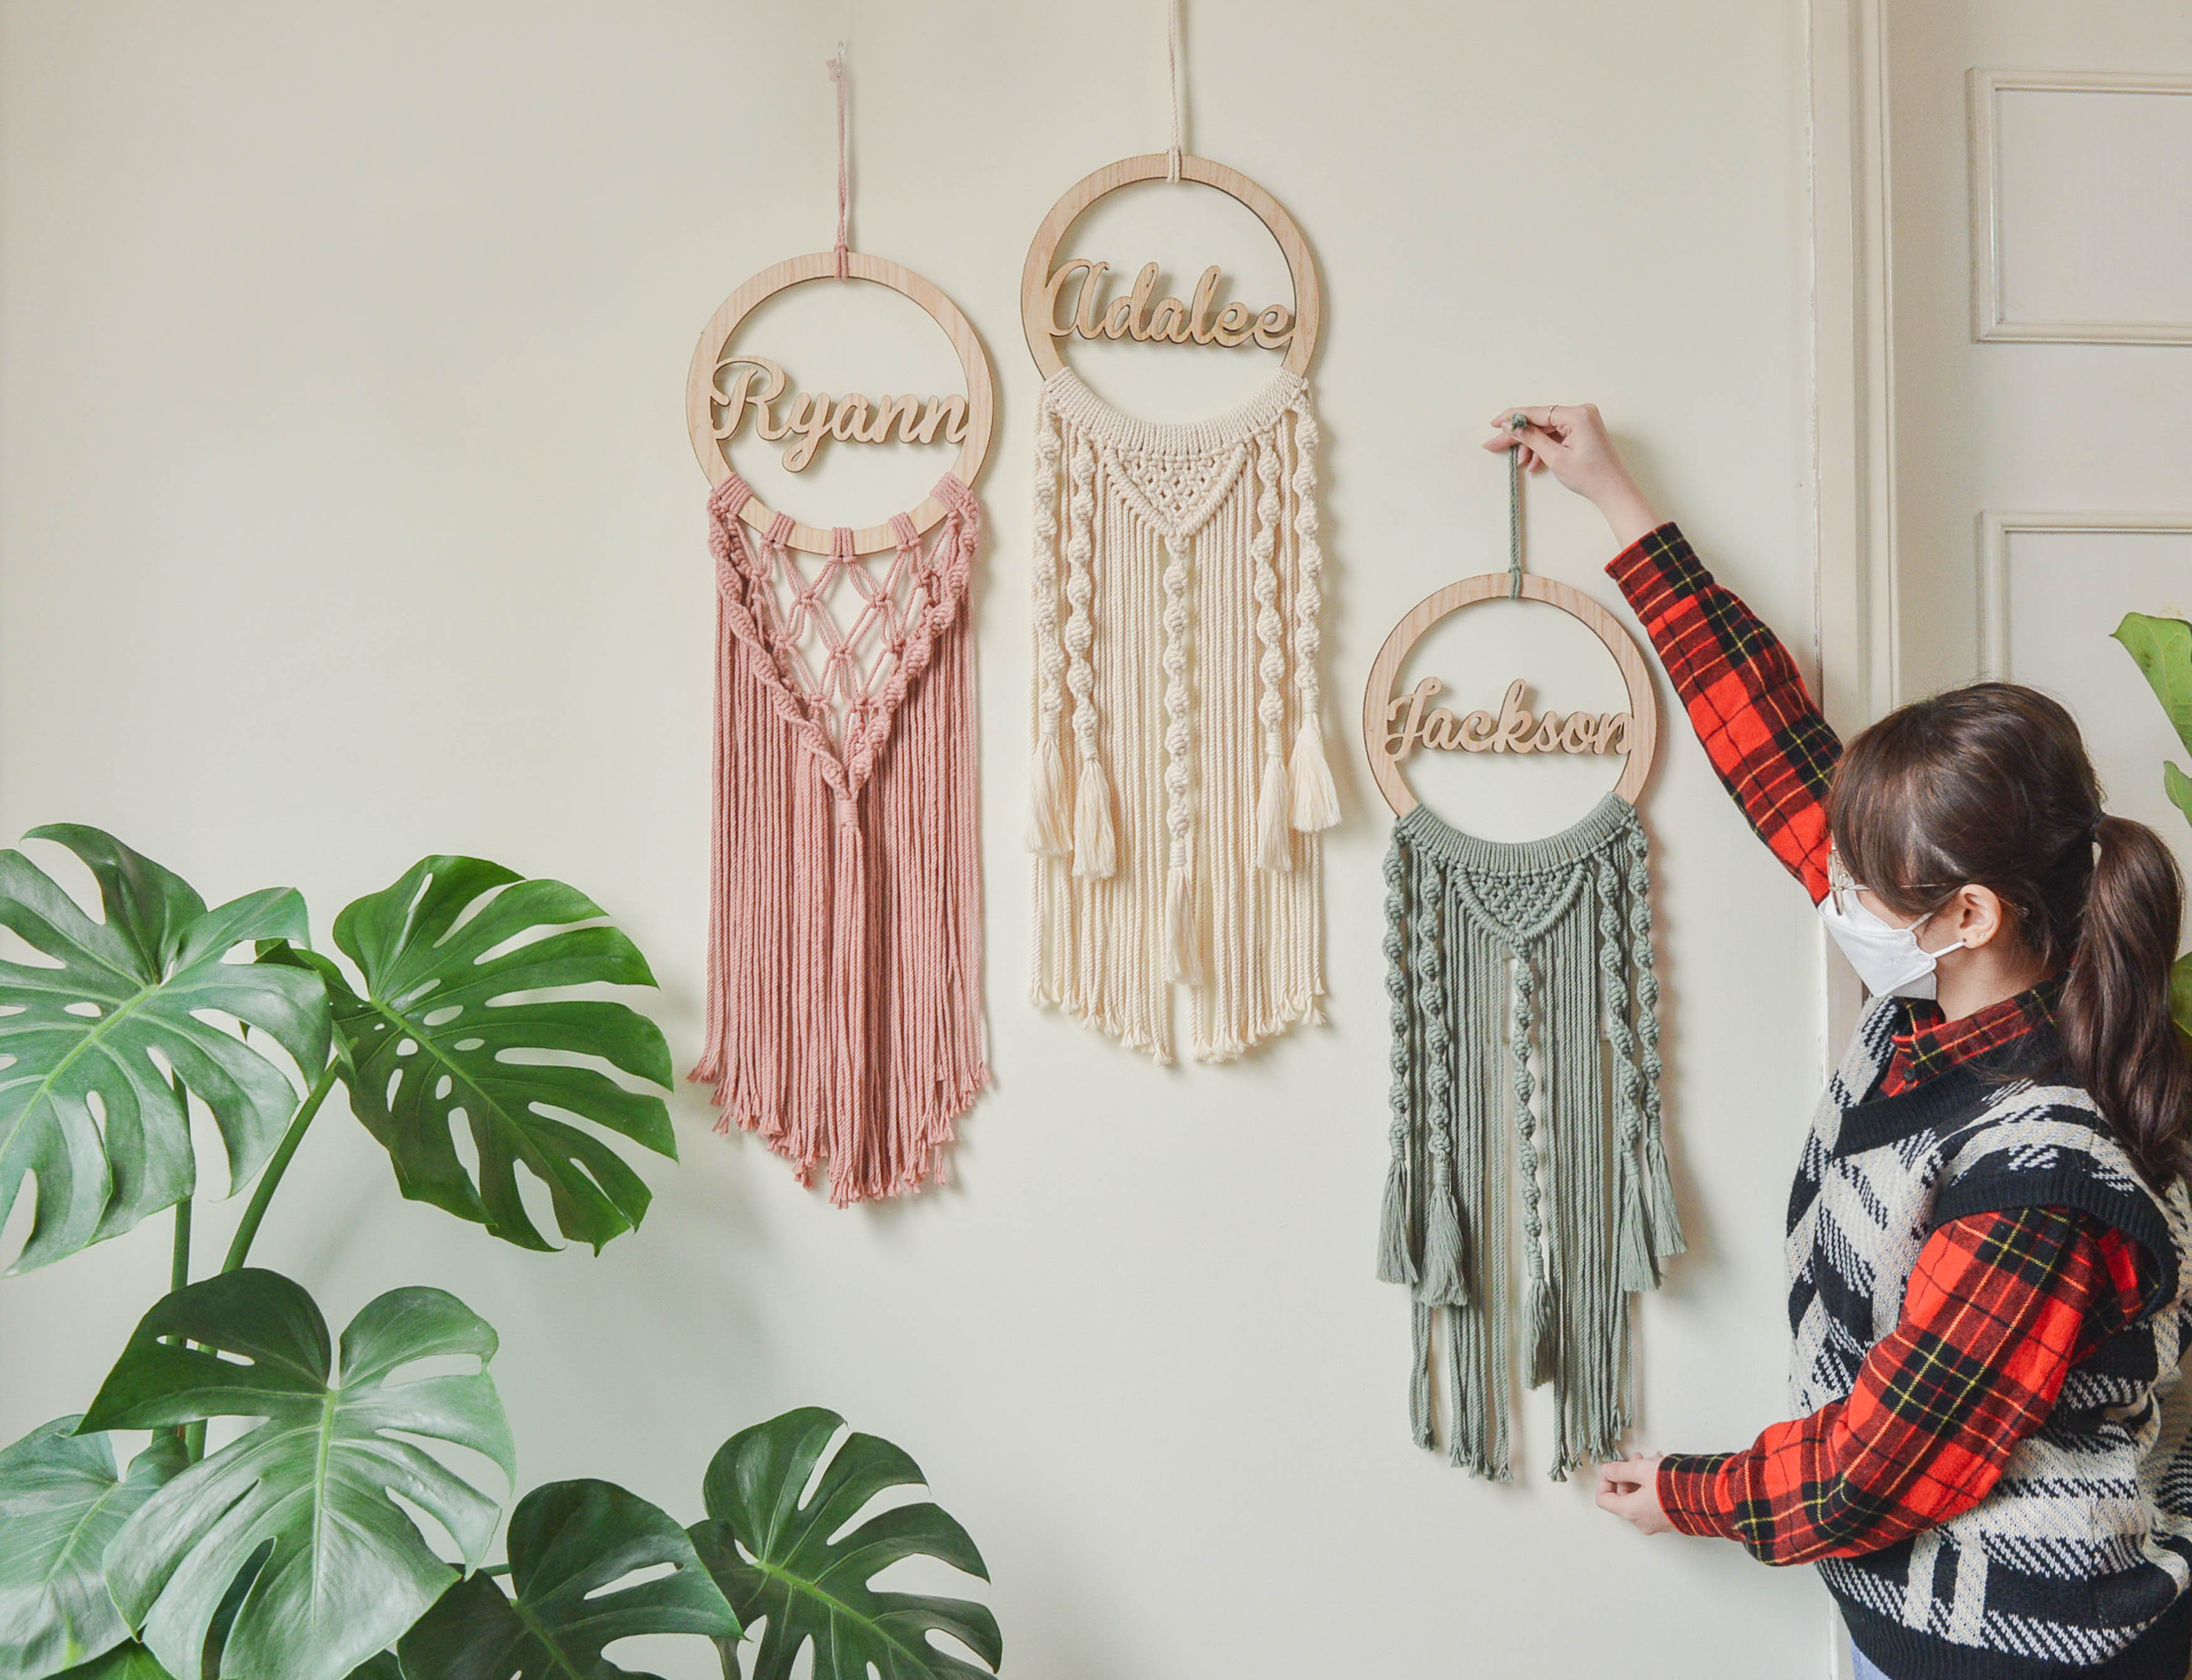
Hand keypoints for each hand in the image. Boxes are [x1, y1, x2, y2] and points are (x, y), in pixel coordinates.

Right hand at [1482, 404, 1659, 549]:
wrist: (1613, 491)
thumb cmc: (1591, 476)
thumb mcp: (1555, 458)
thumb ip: (1531, 438)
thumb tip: (1512, 425)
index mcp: (1577, 415)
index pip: (1537, 412)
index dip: (1513, 418)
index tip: (1495, 423)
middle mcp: (1581, 412)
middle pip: (1540, 421)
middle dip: (1519, 435)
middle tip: (1496, 443)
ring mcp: (1583, 421)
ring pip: (1546, 429)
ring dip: (1531, 445)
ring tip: (1521, 463)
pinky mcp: (1582, 430)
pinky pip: (1556, 434)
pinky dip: (1544, 447)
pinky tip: (1534, 462)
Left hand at [1594, 1451, 1674, 1535]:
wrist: (1709, 1498)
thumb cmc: (1677, 1486)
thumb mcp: (1642, 1469)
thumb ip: (1621, 1469)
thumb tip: (1607, 1470)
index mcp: (1631, 1511)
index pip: (1604, 1500)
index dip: (1605, 1481)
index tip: (1612, 1468)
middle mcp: (1643, 1521)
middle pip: (1623, 1497)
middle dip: (1627, 1475)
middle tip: (1637, 1459)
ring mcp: (1658, 1523)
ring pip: (1641, 1498)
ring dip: (1643, 1478)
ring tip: (1655, 1461)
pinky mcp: (1672, 1520)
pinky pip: (1656, 1503)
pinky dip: (1655, 1487)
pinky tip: (1666, 1472)